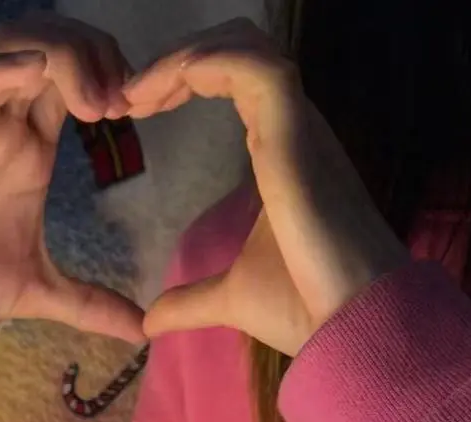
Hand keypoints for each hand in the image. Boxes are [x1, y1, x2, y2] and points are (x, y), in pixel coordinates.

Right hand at [0, 15, 143, 343]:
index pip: (75, 76)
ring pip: (10, 48)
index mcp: (32, 144)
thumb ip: (92, 305)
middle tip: (122, 94)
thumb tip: (143, 332)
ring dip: (55, 55)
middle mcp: (3, 122)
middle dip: (91, 52)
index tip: (140, 103)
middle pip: (50, 45)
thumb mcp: (41, 291)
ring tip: (90, 99)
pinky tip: (32, 75)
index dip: (109, 72)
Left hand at [126, 20, 408, 353]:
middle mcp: (293, 128)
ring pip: (243, 46)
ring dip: (181, 57)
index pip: (234, 82)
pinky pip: (251, 66)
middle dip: (176, 60)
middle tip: (124, 96)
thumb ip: (190, 302)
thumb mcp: (230, 299)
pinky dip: (202, 64)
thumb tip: (151, 322)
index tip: (133, 110)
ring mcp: (298, 127)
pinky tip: (158, 89)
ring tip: (133, 92)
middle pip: (236, 49)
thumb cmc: (303, 308)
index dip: (182, 81)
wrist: (347, 327)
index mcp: (280, 152)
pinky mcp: (295, 133)